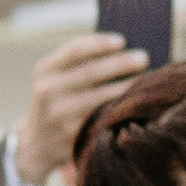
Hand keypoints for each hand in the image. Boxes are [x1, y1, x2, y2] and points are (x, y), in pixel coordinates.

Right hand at [14, 33, 146, 185]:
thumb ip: (77, 63)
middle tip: (144, 57)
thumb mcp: (54, 78)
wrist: (37, 145)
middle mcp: (48, 93)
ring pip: (101, 99)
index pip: (74, 51)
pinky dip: (123, 110)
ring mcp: (60, 118)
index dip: (99, 44)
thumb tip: (122, 48)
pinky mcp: (74, 138)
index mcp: (45, 71)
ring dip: (127, 88)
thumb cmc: (56, 101)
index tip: (122, 40)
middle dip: (120, 63)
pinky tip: (138, 104)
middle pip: (90, 73)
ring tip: (148, 79)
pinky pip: (104, 120)